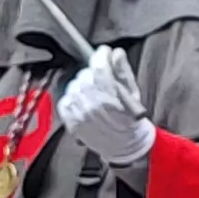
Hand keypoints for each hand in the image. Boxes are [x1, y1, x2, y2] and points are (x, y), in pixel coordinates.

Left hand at [57, 50, 155, 166]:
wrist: (124, 145)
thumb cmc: (131, 120)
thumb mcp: (133, 94)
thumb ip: (123, 71)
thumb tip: (116, 53)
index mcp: (110, 98)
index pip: (99, 66)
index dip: (101, 54)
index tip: (104, 52)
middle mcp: (92, 106)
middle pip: (85, 74)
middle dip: (94, 71)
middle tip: (102, 76)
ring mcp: (80, 115)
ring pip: (74, 85)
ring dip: (83, 84)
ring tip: (93, 91)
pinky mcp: (71, 122)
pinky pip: (65, 100)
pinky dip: (73, 97)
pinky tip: (84, 101)